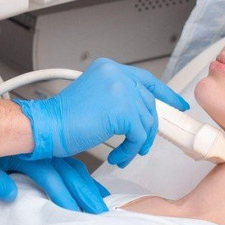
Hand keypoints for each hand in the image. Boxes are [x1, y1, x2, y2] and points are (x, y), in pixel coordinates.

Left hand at [0, 155, 110, 212]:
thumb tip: (9, 194)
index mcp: (27, 155)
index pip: (51, 178)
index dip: (63, 196)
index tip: (73, 213)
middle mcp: (42, 151)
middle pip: (70, 173)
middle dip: (85, 193)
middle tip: (98, 212)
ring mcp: (49, 151)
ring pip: (75, 168)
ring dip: (89, 186)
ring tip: (101, 201)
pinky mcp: (51, 152)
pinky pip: (73, 164)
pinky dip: (86, 177)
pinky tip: (93, 186)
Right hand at [16, 57, 188, 166]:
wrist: (46, 127)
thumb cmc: (63, 119)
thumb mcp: (95, 98)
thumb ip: (117, 98)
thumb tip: (139, 113)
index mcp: (110, 68)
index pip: (146, 80)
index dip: (165, 94)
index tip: (178, 105)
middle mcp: (116, 74)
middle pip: (148, 104)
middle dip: (148, 129)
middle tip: (142, 143)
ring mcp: (121, 90)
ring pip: (146, 121)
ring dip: (137, 143)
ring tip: (124, 153)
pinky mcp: (122, 110)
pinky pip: (139, 135)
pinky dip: (131, 150)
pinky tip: (118, 156)